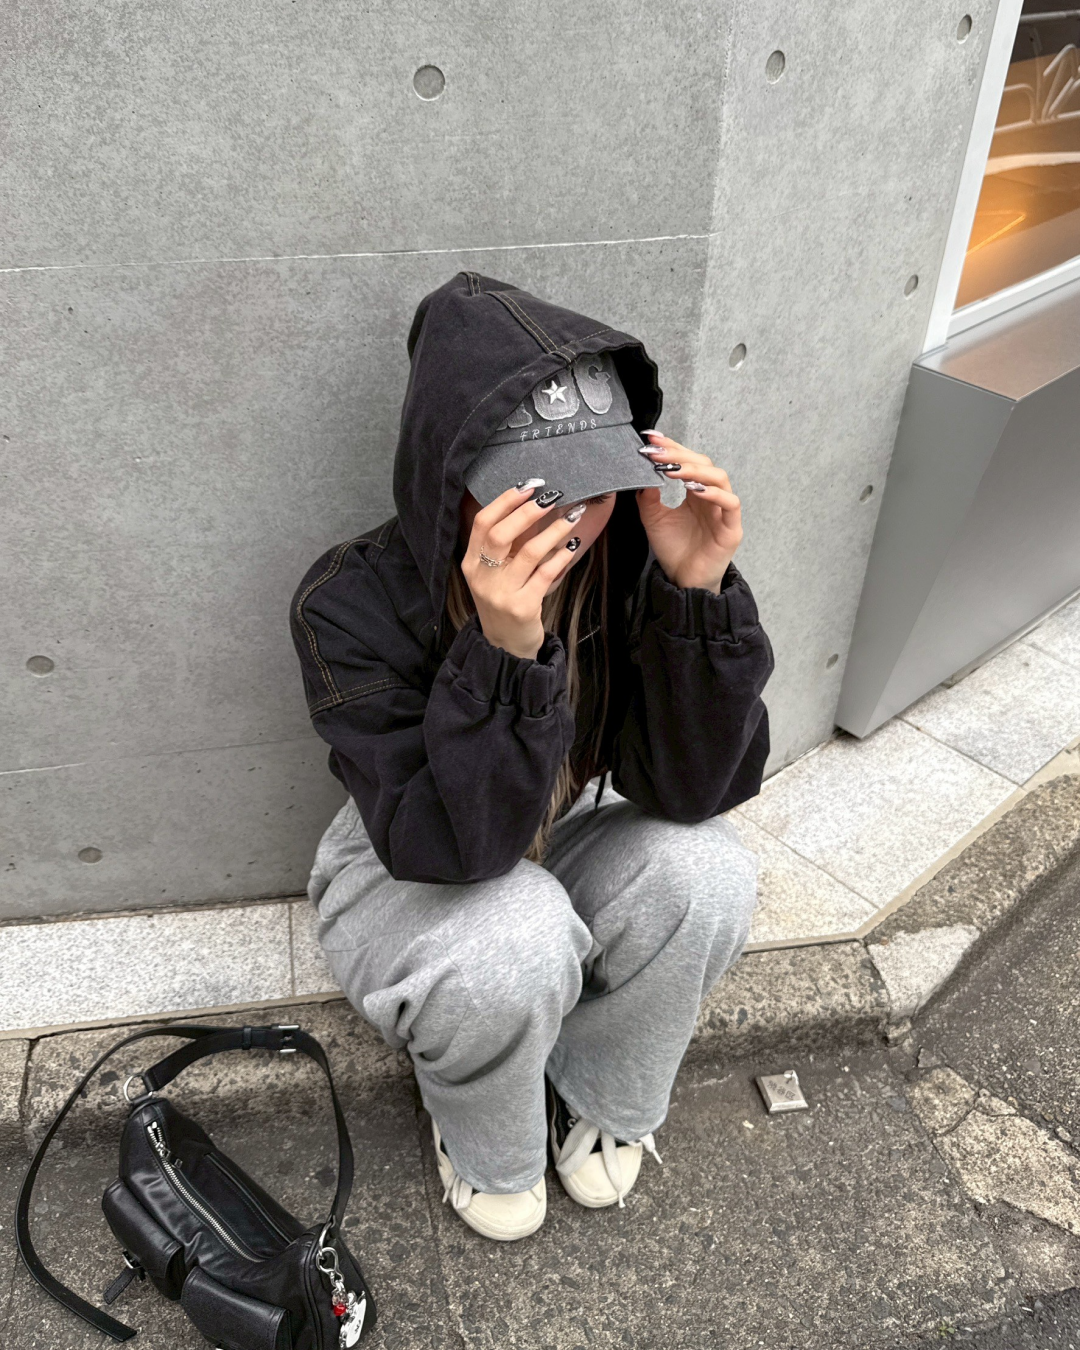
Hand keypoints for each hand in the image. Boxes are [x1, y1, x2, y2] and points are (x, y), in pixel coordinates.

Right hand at [461, 483, 588, 659]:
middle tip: (553, 497)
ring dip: (554, 531)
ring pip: (528, 552)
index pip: (483, 523)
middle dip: (529, 511)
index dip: (505, 501)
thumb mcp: (494, 573)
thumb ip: (505, 545)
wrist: (506, 645)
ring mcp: (500, 594)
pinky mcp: (522, 607)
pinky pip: (546, 574)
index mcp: (471, 563)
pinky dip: (561, 556)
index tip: (529, 486)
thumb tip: (533, 505)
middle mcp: (481, 577)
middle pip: (501, 533)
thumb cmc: (504, 600)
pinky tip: (573, 545)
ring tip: (573, 516)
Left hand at [635, 432, 742, 591]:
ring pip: (720, 478)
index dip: (673, 447)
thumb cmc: (674, 550)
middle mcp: (712, 497)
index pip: (689, 461)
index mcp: (696, 492)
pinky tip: (695, 490)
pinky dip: (714, 494)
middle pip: (704, 464)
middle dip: (680, 455)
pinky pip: (730, 504)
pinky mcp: (732, 529)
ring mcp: (724, 512)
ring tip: (673, 469)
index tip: (651, 438)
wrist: (682, 581)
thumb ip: (649, 496)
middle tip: (657, 453)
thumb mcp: (653, 519)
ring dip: (696, 470)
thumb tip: (642, 471)